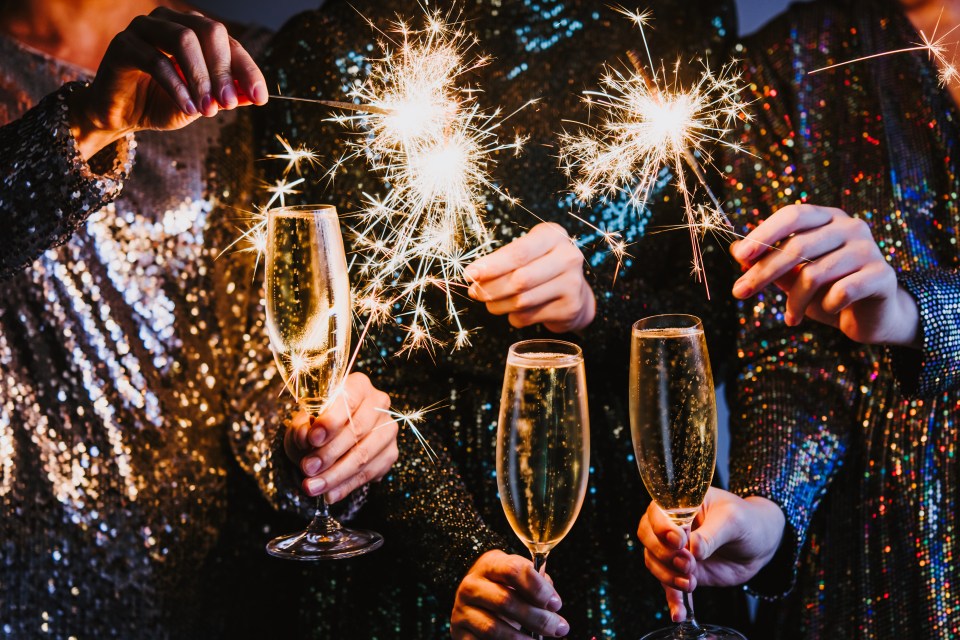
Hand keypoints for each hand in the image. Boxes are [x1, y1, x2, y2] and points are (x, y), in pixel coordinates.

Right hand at [69, 7, 267, 158]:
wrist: (121, 115)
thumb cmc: (162, 103)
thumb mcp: (202, 104)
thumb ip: (226, 96)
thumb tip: (254, 95)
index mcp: (195, 30)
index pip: (229, 43)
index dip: (247, 70)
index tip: (260, 98)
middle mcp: (172, 21)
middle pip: (209, 33)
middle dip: (223, 71)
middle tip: (230, 105)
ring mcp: (145, 28)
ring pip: (183, 41)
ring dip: (201, 78)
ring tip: (209, 110)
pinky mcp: (123, 44)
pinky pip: (155, 59)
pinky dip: (176, 86)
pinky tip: (188, 108)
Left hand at [283, 373, 398, 502]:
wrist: (328, 442)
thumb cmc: (315, 426)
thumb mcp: (302, 423)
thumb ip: (302, 427)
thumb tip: (305, 435)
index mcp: (357, 385)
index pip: (349, 400)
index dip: (331, 420)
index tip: (313, 438)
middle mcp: (379, 403)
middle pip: (357, 430)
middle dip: (329, 453)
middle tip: (307, 468)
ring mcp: (388, 429)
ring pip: (364, 455)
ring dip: (335, 475)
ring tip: (312, 487)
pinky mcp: (390, 453)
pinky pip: (369, 473)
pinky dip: (346, 486)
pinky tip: (329, 494)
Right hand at [451, 550, 569, 638]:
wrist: (475, 603)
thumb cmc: (504, 588)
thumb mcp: (519, 579)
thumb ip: (537, 584)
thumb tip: (552, 602)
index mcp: (489, 565)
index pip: (512, 570)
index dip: (538, 588)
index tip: (556, 604)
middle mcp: (471, 585)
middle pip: (505, 600)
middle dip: (537, 618)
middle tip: (559, 627)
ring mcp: (462, 610)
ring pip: (494, 628)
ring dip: (522, 639)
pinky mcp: (460, 633)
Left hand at [464, 222, 594, 333]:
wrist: (575, 294)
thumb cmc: (542, 268)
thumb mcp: (527, 254)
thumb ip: (502, 261)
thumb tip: (473, 276)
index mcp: (553, 235)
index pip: (518, 253)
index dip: (490, 266)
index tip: (469, 275)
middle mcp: (567, 256)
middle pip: (519, 279)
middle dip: (490, 288)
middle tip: (474, 293)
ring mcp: (572, 283)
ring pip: (522, 300)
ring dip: (498, 305)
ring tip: (490, 303)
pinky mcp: (569, 307)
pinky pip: (529, 316)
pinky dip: (513, 317)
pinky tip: (513, 312)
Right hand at [637, 488, 784, 621]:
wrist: (760, 544)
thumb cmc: (746, 521)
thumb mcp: (733, 520)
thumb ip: (712, 534)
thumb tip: (694, 549)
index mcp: (680, 504)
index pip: (657, 512)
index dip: (662, 527)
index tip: (679, 541)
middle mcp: (671, 526)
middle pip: (648, 537)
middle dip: (663, 553)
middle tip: (688, 563)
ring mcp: (674, 550)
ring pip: (654, 562)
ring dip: (668, 576)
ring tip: (691, 583)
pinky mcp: (682, 572)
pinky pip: (670, 586)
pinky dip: (673, 600)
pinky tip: (679, 614)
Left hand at [730, 204, 919, 346]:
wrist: (872, 316)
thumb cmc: (827, 291)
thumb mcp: (793, 276)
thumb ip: (770, 262)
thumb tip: (737, 252)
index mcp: (828, 219)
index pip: (793, 215)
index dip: (764, 233)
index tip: (739, 256)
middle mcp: (850, 227)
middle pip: (798, 245)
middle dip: (764, 272)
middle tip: (739, 293)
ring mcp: (869, 249)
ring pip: (815, 273)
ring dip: (795, 301)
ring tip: (790, 318)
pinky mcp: (882, 275)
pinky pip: (841, 292)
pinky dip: (826, 306)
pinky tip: (827, 311)